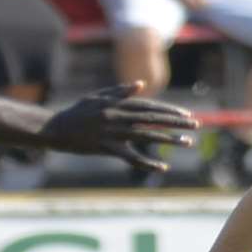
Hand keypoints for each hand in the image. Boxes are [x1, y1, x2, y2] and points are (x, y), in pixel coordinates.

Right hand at [37, 81, 196, 171]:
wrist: (55, 129)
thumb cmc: (77, 112)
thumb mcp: (97, 97)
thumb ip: (119, 91)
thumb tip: (140, 85)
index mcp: (117, 104)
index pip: (149, 106)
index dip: (169, 110)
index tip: (186, 114)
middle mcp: (117, 116)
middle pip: (153, 119)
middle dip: (176, 121)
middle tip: (196, 125)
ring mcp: (112, 132)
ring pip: (146, 136)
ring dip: (169, 139)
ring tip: (188, 142)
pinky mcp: (106, 148)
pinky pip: (130, 157)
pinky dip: (147, 162)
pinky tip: (163, 167)